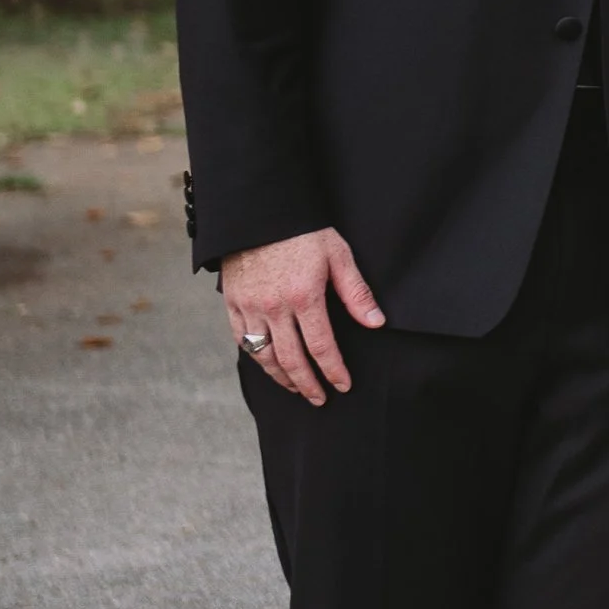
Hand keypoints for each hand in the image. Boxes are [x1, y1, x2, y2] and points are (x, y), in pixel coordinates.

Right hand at [222, 228, 384, 404]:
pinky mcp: (232, 302)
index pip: (321, 347)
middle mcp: (274, 307)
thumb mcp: (338, 255)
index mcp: (304, 297)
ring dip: (281, 377)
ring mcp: (250, 306)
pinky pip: (241, 339)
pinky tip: (268, 363)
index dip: (333, 371)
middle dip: (308, 384)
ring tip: (296, 387)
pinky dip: (256, 357)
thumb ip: (356, 292)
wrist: (259, 210)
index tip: (343, 385)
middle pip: (291, 359)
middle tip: (319, 399)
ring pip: (264, 355)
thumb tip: (376, 322)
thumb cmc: (303, 230)